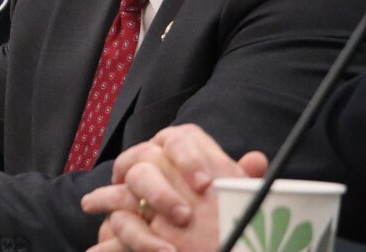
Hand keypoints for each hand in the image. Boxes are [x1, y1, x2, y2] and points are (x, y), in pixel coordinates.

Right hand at [81, 124, 267, 251]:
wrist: (200, 245)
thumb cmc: (212, 219)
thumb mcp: (230, 200)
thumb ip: (241, 181)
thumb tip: (257, 160)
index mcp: (180, 151)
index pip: (180, 138)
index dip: (189, 157)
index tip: (205, 185)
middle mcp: (153, 162)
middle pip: (146, 155)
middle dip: (164, 187)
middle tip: (185, 216)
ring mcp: (131, 188)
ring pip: (132, 181)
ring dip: (153, 203)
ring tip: (174, 236)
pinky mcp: (122, 217)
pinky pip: (122, 222)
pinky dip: (141, 239)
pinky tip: (163, 251)